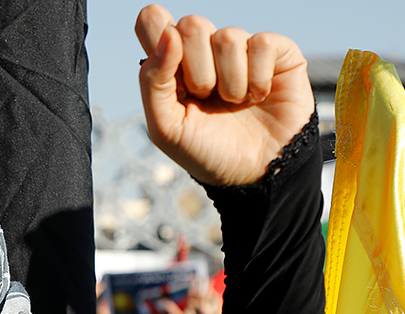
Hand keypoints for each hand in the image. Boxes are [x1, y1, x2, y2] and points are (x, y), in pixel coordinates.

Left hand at [135, 5, 314, 185]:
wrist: (253, 175)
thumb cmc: (206, 151)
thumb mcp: (165, 126)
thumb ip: (153, 81)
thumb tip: (168, 33)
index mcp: (171, 65)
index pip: (152, 21)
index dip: (156, 28)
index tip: (169, 57)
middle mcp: (204, 51)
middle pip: (192, 24)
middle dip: (197, 70)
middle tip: (205, 97)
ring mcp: (241, 50)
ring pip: (227, 37)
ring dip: (229, 83)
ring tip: (234, 104)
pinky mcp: (277, 52)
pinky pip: (261, 43)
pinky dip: (257, 79)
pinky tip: (258, 96)